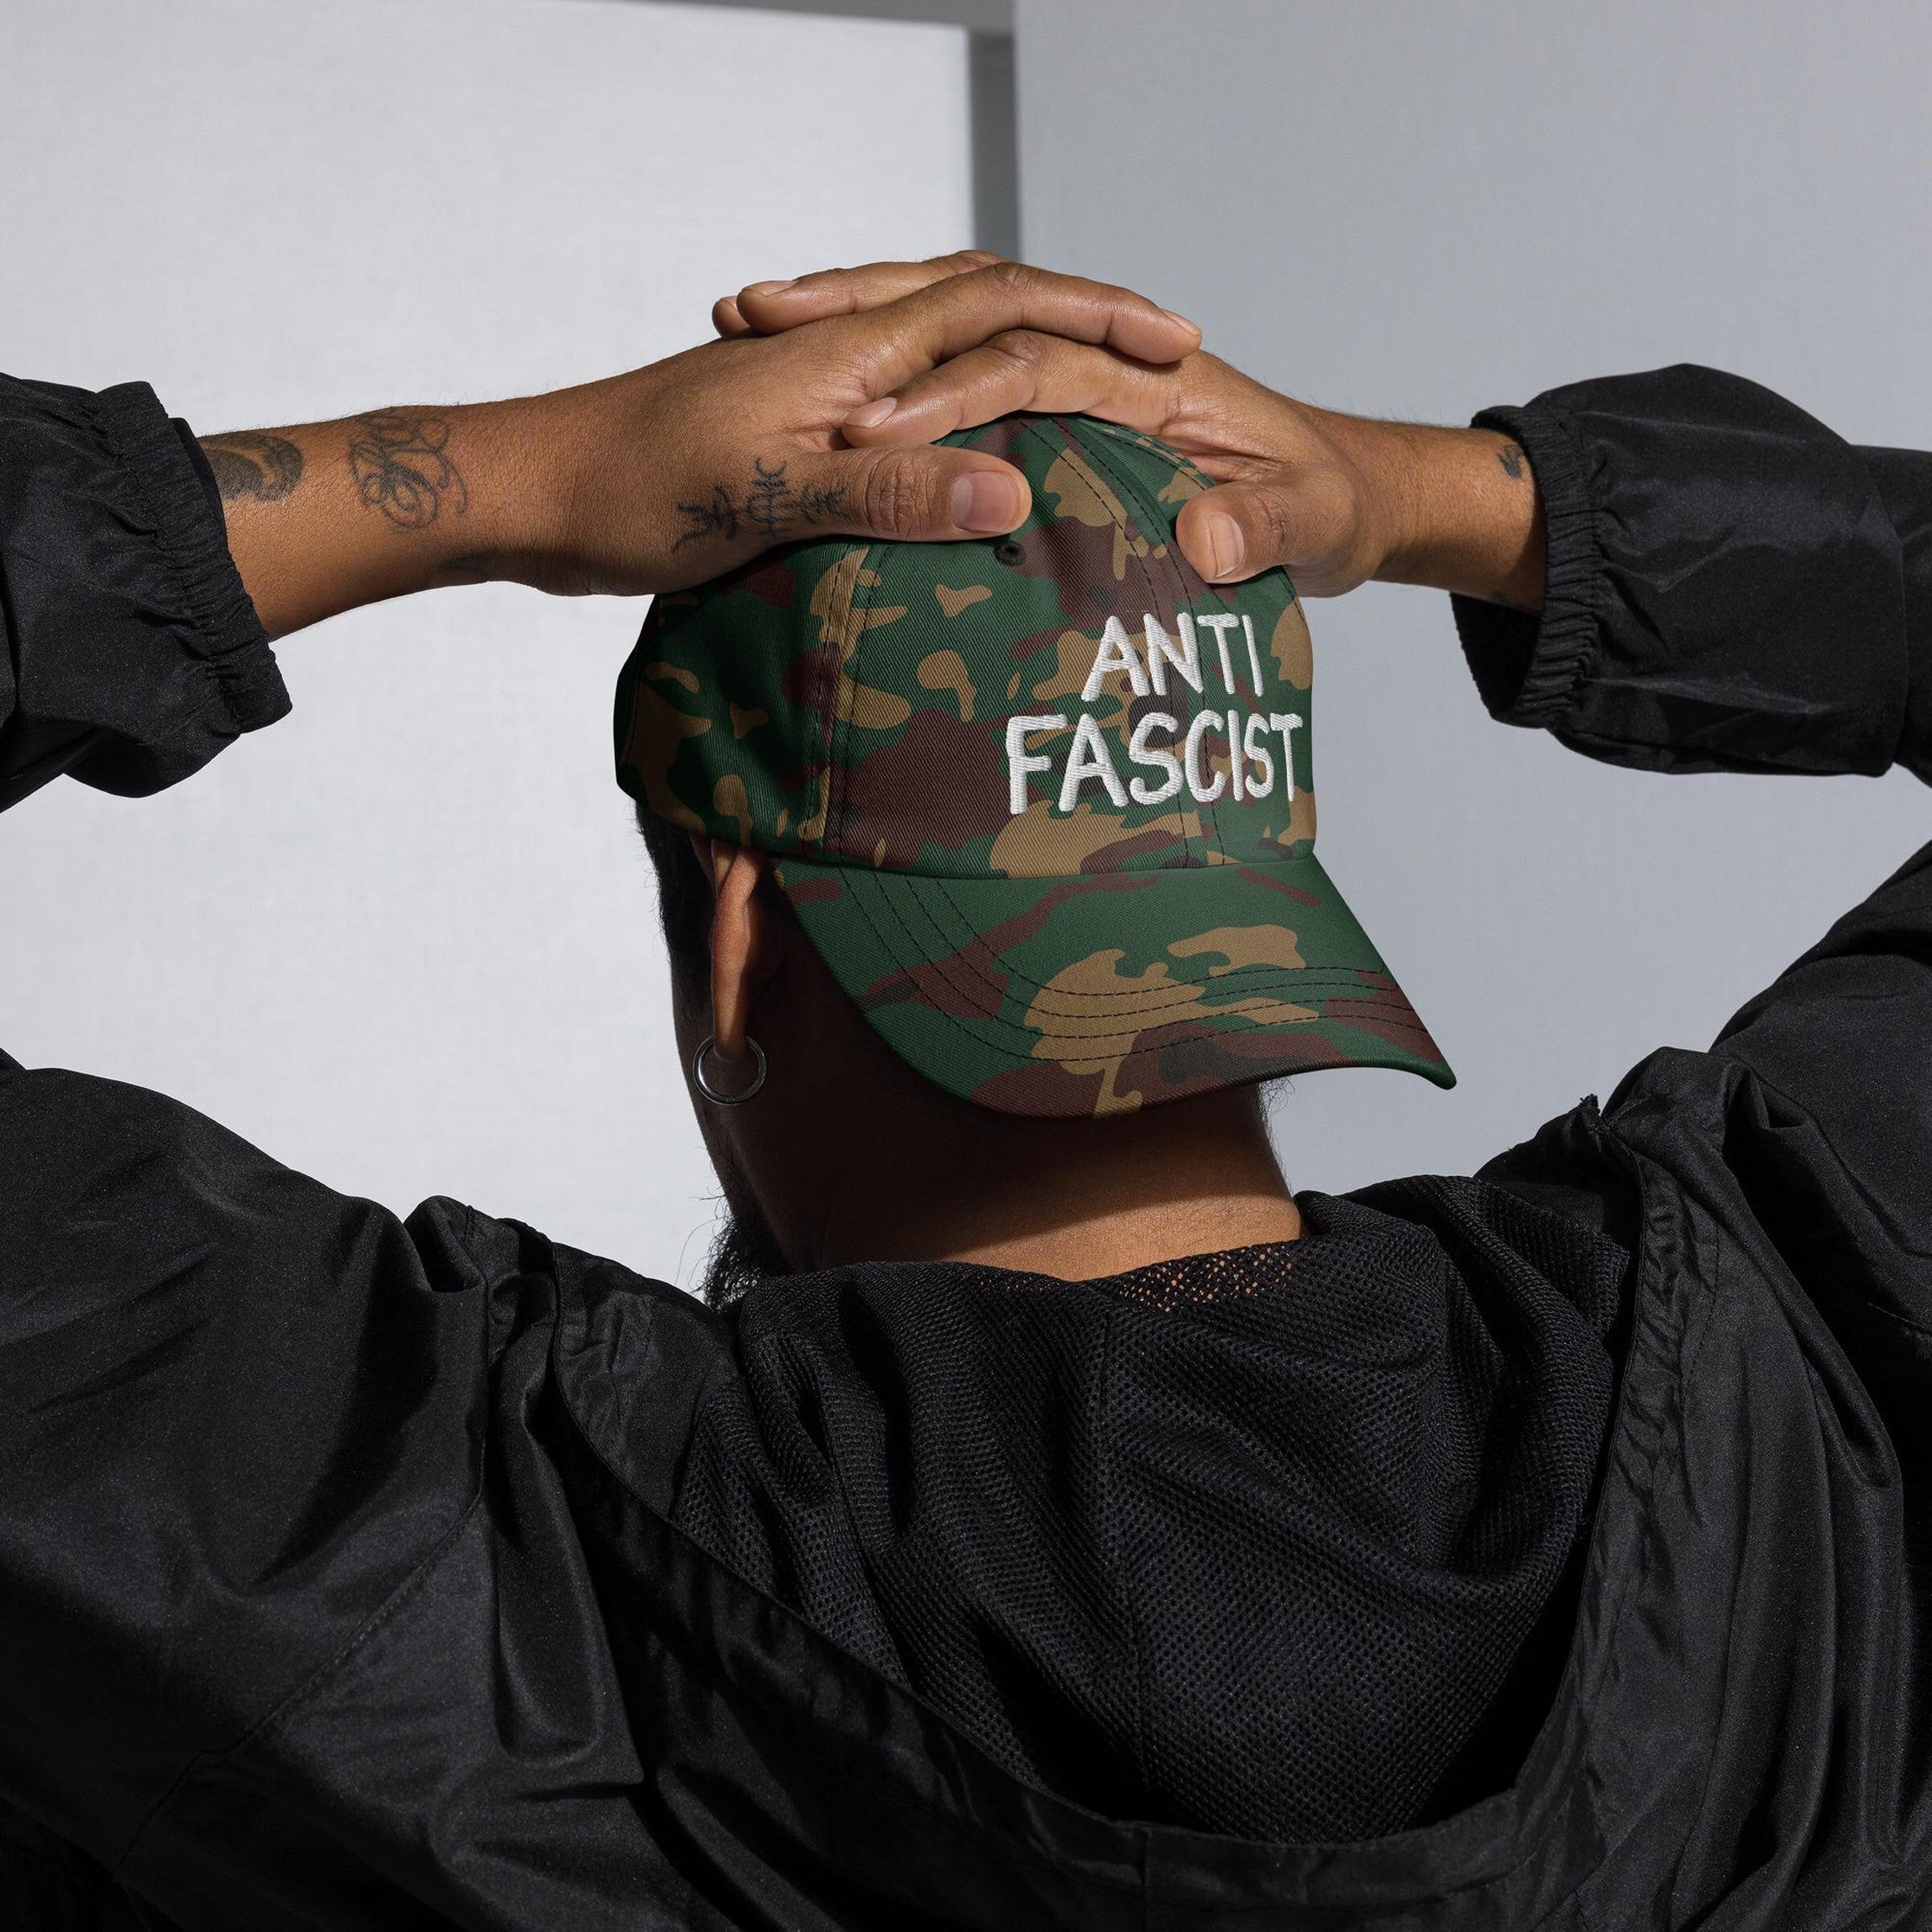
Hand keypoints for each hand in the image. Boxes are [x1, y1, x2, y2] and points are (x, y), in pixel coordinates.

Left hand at [210, 263, 1200, 635]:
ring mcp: (815, 390)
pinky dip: (956, 417)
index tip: (1176, 344)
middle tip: (1161, 356)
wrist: (532, 492)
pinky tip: (968, 464)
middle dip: (1079, 322)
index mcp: (852, 358)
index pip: (1001, 306)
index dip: (1094, 318)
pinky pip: (903, 408)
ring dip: (1022, 356)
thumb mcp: (768, 499)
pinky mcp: (791, 435)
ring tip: (1092, 392)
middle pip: (984, 307)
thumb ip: (889, 493)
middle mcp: (843, 357)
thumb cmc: (633, 492)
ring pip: (943, 353)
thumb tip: (1012, 491)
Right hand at [716, 255, 1544, 608]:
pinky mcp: (1065, 425)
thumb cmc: (1335, 506)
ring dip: (855, 333)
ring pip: (950, 341)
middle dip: (864, 319)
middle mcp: (1105, 369)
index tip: (866, 433)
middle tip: (754, 319)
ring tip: (752, 330)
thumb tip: (1205, 537)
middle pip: (966, 321)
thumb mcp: (1313, 525)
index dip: (948, 395)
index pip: (1031, 363)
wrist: (1359, 502)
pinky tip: (814, 414)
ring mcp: (1079, 393)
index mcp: (1155, 379)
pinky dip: (889, 386)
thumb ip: (1265, 529)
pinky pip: (963, 390)